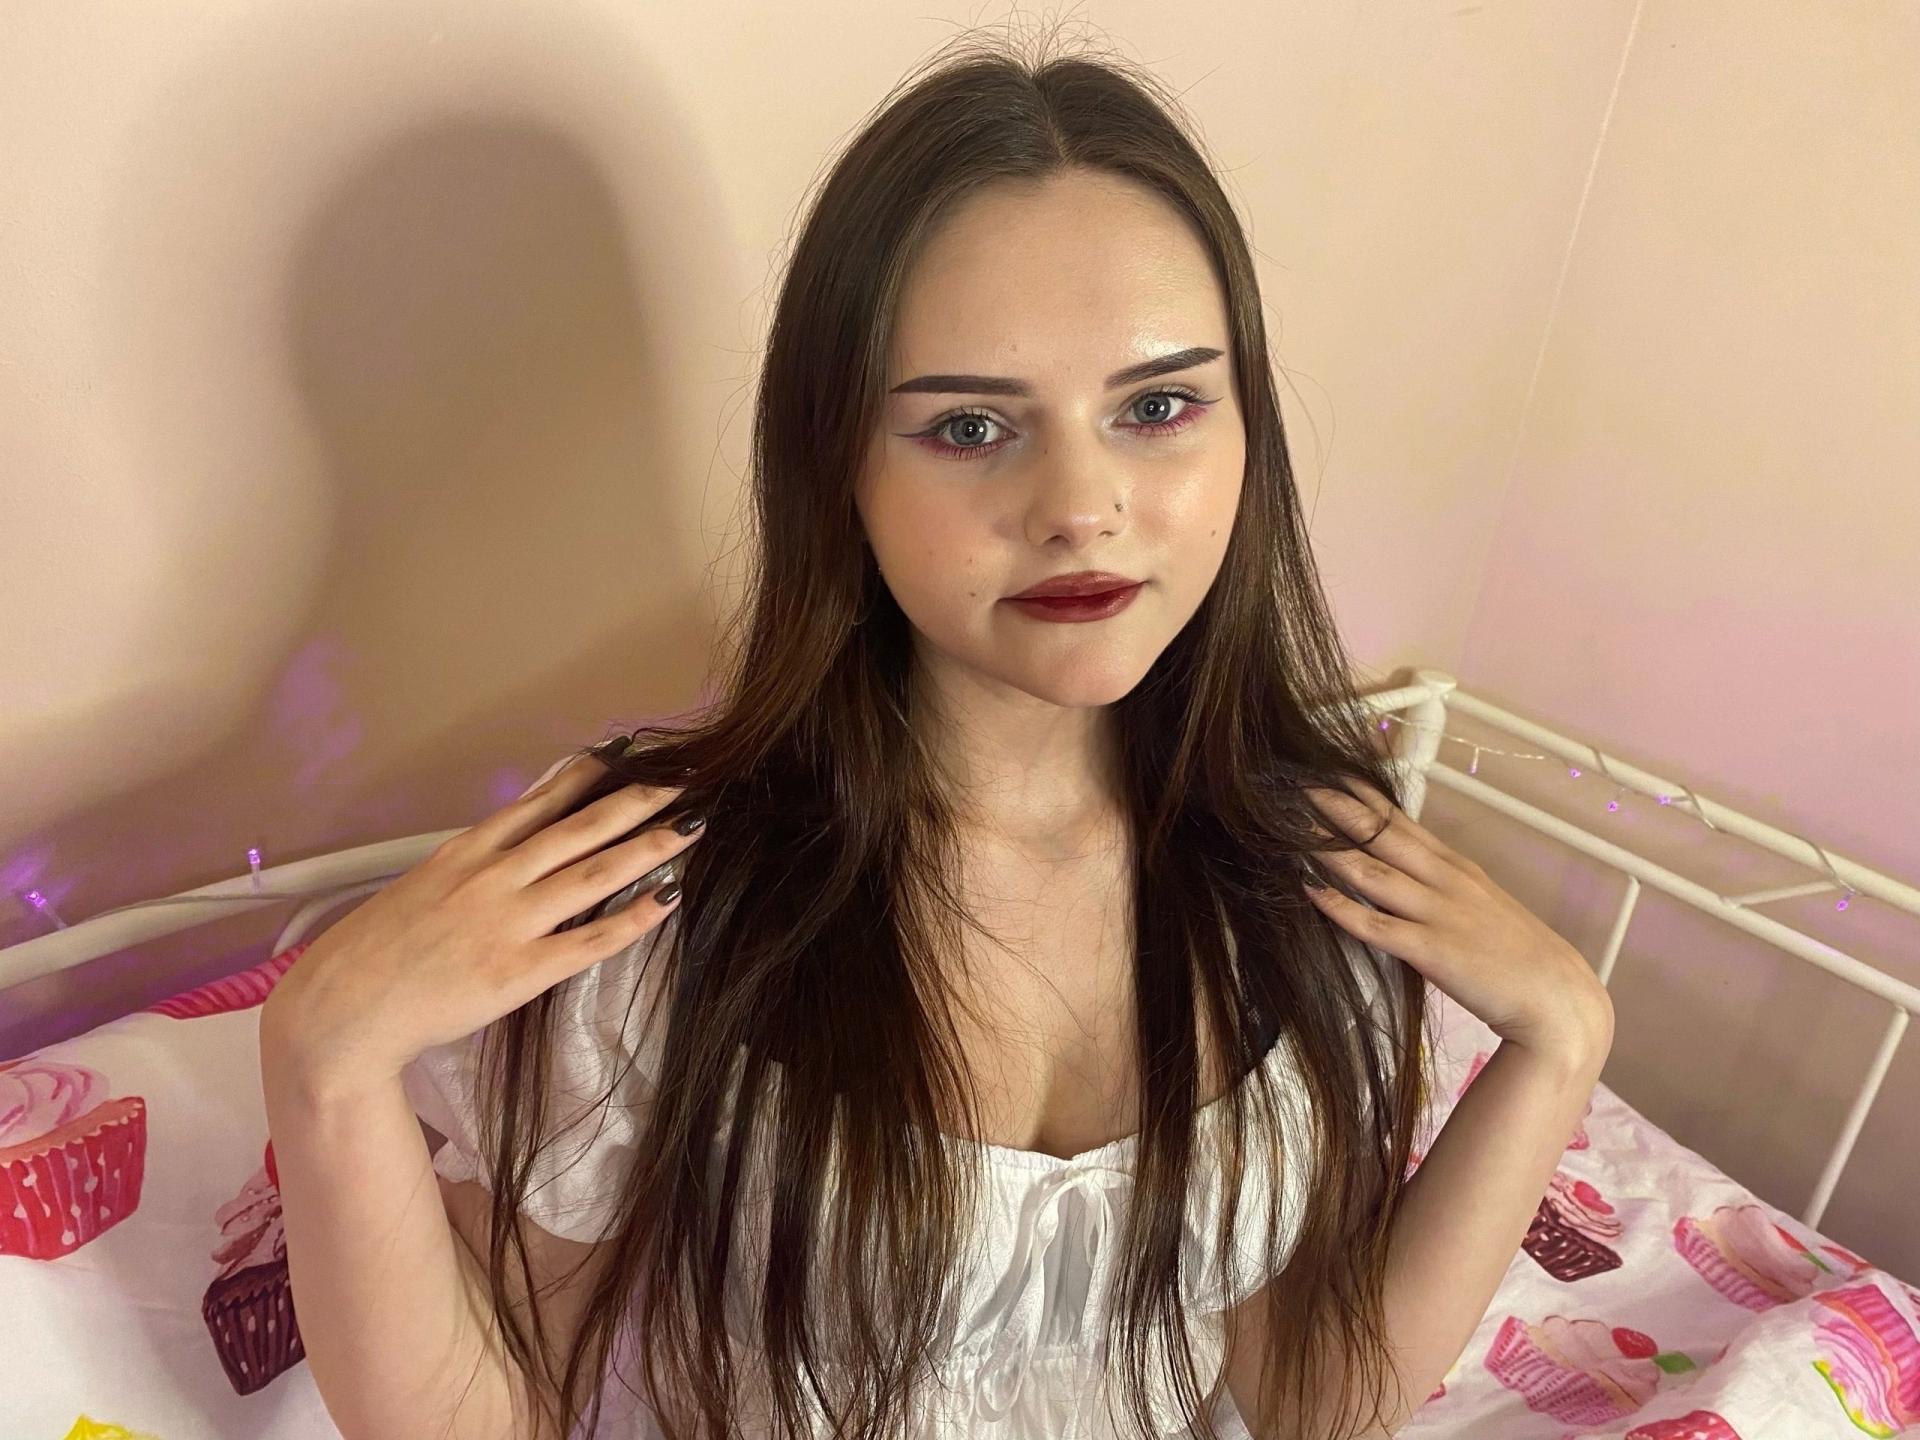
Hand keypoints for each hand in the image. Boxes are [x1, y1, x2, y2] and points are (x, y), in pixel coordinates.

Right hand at [259, 751, 705, 1091]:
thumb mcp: (420, 886)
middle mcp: (492, 878)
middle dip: (637, 800)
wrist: (341, 1009)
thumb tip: (509, 844)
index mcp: (466, 853)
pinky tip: (668, 898)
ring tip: (691, 825)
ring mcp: (508, 923)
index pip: (538, 802)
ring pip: (594, 873)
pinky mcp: (520, 972)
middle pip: (579, 828)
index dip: (586, 776)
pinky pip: (590, 940)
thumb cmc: (375, 953)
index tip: (624, 753)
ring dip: (649, 845)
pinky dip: (633, 917)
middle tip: (684, 779)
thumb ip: (469, 865)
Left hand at [1301, 778, 1613, 1068]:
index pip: (1399, 819)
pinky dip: (1339, 906)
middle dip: (1333, 807)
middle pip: (1379, 834)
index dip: (1359, 795)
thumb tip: (1403, 872)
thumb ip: (1442, 885)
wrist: (1557, 997)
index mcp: (1455, 866)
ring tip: (1288, 827)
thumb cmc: (1517, 954)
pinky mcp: (1430, 949)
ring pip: (1370, 872)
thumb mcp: (1480, 903)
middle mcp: (1444, 880)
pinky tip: (1309, 890)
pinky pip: (1374, 924)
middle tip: (1293, 783)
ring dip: (1327, 848)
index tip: (1324, 771)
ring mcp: (1437, 912)